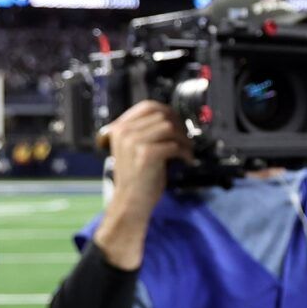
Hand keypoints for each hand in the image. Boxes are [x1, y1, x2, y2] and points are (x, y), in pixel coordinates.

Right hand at [93, 102, 191, 269]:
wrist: (130, 201)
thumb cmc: (136, 177)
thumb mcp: (134, 148)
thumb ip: (146, 132)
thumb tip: (171, 118)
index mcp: (119, 128)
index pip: (147, 106)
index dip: (168, 111)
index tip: (179, 122)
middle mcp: (124, 132)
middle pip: (162, 115)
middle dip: (180, 126)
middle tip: (186, 140)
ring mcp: (134, 142)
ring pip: (169, 127)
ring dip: (183, 139)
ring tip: (187, 151)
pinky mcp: (146, 154)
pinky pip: (174, 144)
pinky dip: (185, 152)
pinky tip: (186, 160)